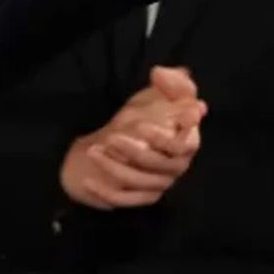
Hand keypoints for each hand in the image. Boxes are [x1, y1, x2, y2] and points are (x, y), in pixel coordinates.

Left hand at [60, 66, 204, 209]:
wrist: (123, 139)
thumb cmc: (146, 114)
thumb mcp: (157, 94)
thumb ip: (170, 82)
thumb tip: (162, 74)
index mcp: (186, 142)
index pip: (182, 146)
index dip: (162, 139)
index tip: (140, 126)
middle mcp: (176, 166)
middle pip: (156, 164)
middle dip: (132, 151)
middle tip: (111, 137)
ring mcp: (159, 184)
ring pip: (137, 181)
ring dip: (113, 168)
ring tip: (93, 152)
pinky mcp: (141, 197)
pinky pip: (124, 200)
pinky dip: (105, 193)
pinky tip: (88, 181)